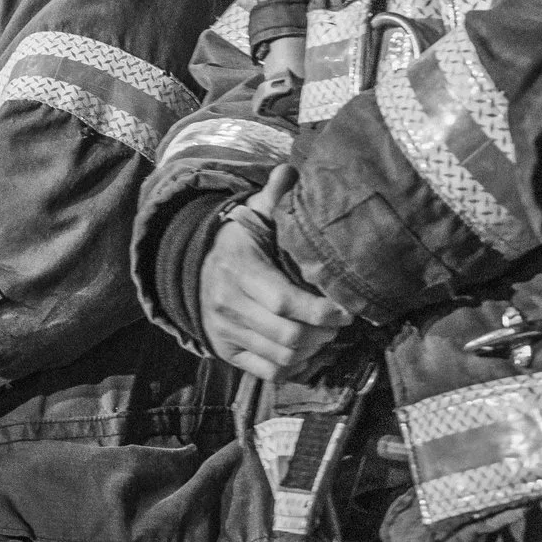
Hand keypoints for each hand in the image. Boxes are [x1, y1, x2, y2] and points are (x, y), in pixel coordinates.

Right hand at [199, 186, 351, 382]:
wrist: (194, 270)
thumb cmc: (238, 242)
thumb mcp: (253, 216)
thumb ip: (274, 197)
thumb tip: (291, 169)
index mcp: (238, 269)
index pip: (285, 301)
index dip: (322, 310)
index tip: (347, 308)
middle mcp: (227, 304)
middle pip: (288, 336)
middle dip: (324, 333)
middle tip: (342, 322)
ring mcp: (224, 331)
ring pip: (282, 357)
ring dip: (314, 351)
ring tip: (328, 335)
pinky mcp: (226, 351)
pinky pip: (268, 372)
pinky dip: (295, 368)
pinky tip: (309, 352)